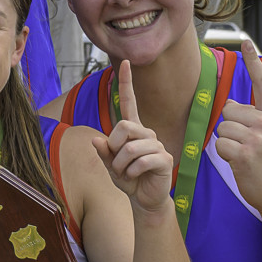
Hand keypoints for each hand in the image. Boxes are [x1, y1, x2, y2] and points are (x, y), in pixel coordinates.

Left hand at [94, 60, 175, 217]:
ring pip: (131, 148)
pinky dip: (132, 172)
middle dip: (114, 146)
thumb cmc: (127, 179)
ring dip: (122, 165)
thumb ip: (103, 153)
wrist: (144, 199)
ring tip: (126, 173)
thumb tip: (96, 140)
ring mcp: (157, 145)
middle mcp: (146, 134)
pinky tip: (136, 177)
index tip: (126, 62)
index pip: (129, 102)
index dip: (126, 83)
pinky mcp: (164, 159)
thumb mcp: (110, 166)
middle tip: (117, 163)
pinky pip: (142, 161)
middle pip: (124, 126)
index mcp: (132, 130)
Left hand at [213, 44, 261, 215]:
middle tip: (248, 146)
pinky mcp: (245, 153)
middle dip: (231, 127)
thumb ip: (257, 118)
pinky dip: (225, 155)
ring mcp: (258, 138)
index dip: (253, 63)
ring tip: (246, 156)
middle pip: (228, 110)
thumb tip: (230, 102)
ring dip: (227, 143)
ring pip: (222, 128)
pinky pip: (219, 144)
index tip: (246, 41)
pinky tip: (241, 165)